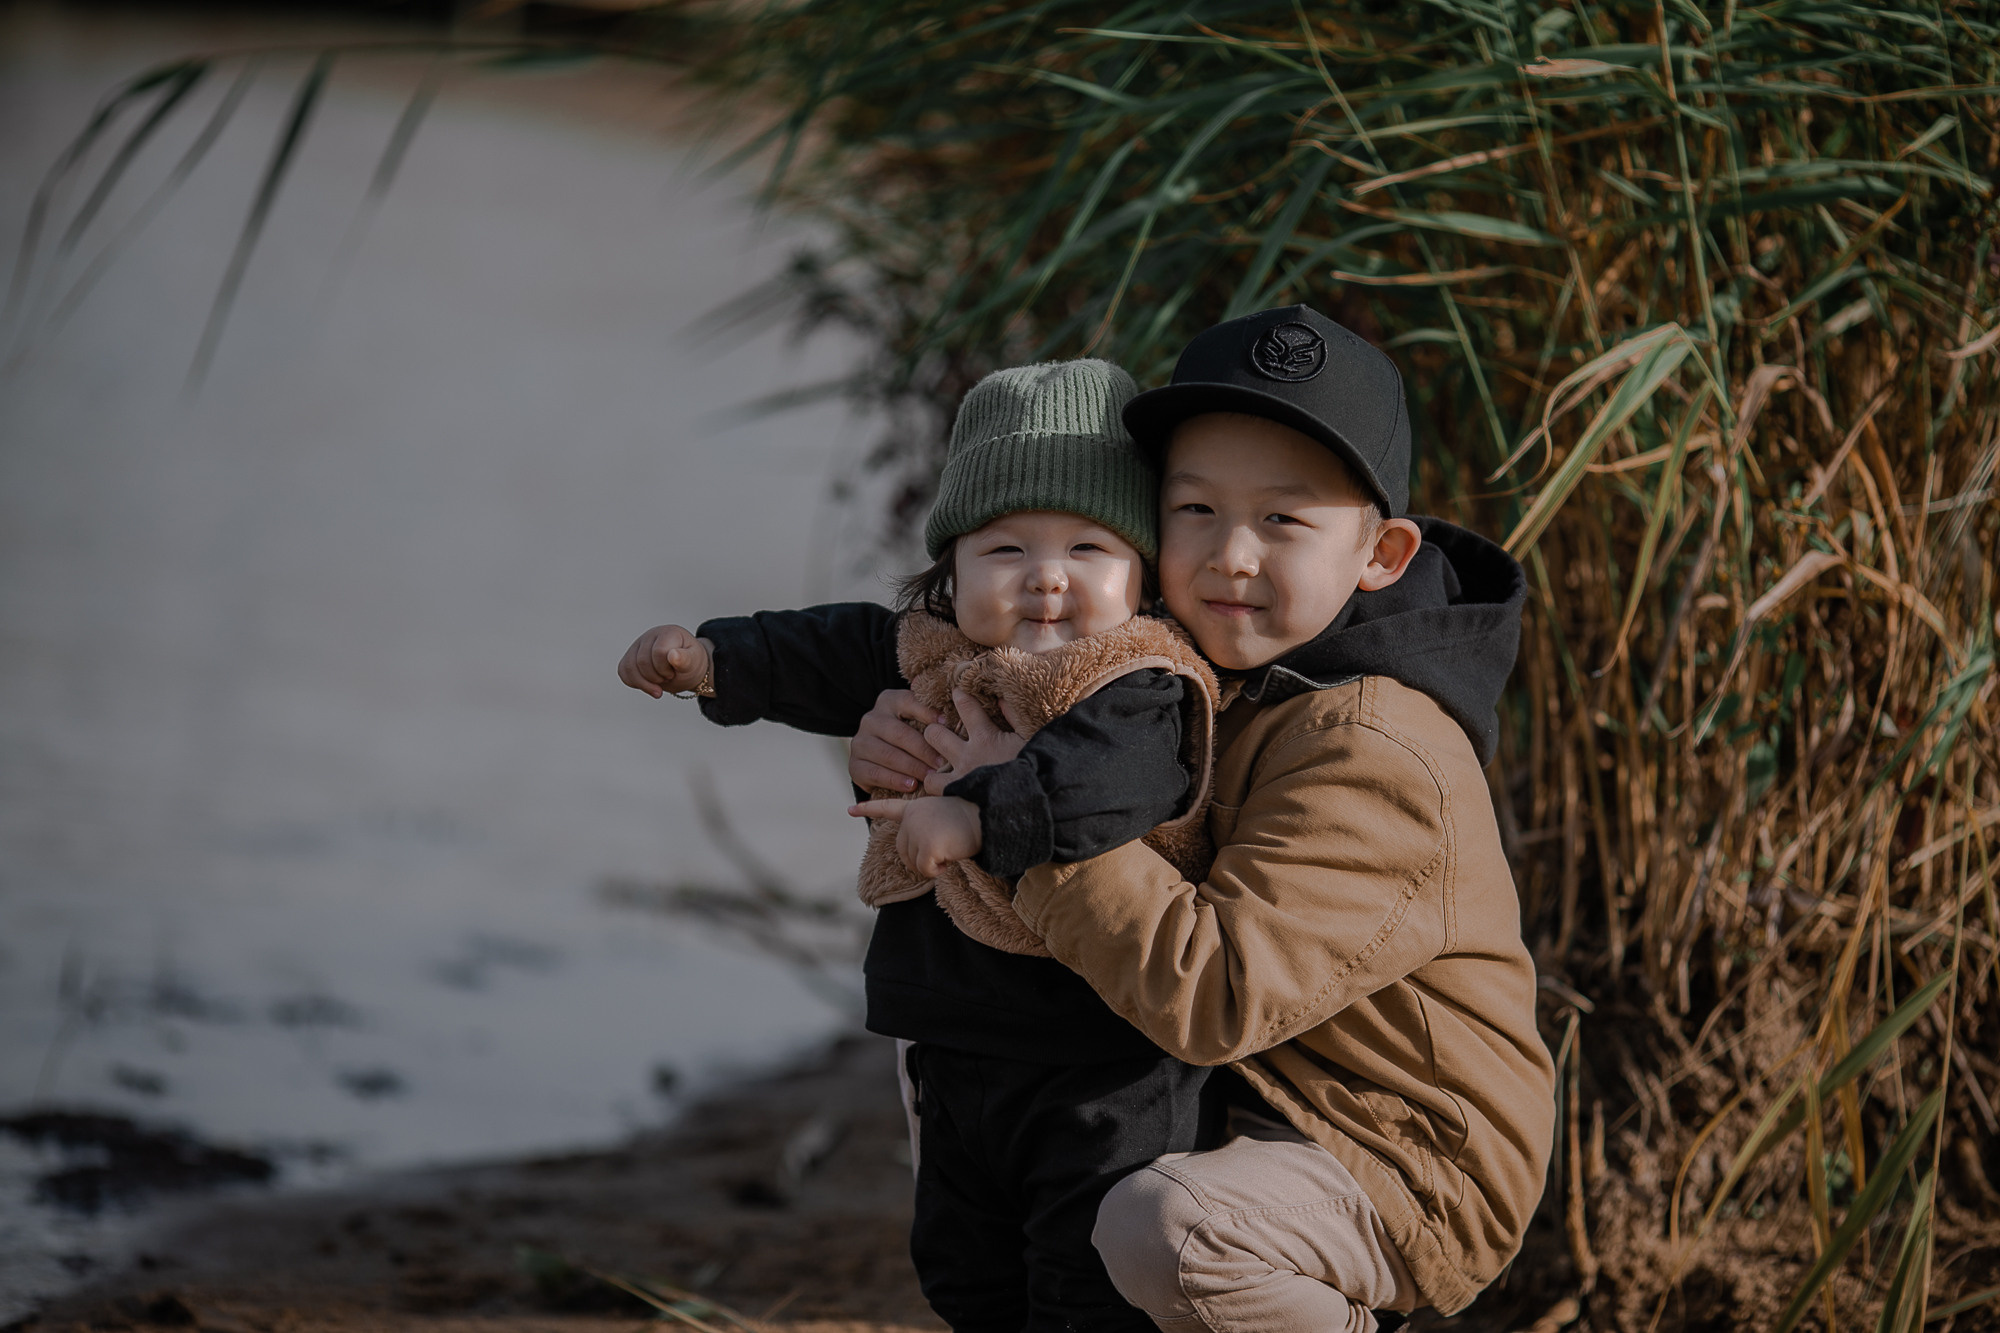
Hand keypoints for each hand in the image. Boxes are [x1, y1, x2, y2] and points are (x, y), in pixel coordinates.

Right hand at [617, 624, 713, 697]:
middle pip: (641, 662)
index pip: (658, 652)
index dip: (665, 669)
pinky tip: (649, 684)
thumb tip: (673, 655)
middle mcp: (651, 635)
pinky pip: (623, 671)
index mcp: (668, 633)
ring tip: (659, 682)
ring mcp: (638, 645)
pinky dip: (635, 683)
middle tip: (668, 676)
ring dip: (645, 682)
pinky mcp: (630, 656)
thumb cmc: (691, 663)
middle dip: (656, 677)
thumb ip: (685, 659)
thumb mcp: (694, 663)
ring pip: (629, 667)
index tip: (674, 672)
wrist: (686, 668)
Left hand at [848, 796, 981, 876]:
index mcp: (916, 808)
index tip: (850, 809)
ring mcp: (917, 831)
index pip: (888, 808)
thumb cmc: (974, 817)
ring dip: (932, 865)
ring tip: (950, 847)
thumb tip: (923, 856)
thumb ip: (926, 828)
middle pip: (903, 851)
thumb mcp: (944, 815)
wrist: (989, 815)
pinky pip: (926, 871)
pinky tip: (951, 857)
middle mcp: (912, 818)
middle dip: (922, 859)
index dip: (869, 809)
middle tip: (944, 849)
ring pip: (914, 863)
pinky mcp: (926, 846)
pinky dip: (938, 871)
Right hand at [849, 689, 943, 792]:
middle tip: (943, 763)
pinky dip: (895, 780)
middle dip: (923, 750)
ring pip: (887, 754)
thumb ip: (932, 718)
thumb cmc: (912, 740)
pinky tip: (911, 785)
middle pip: (899, 733)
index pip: (908, 702)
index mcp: (889, 701)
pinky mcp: (854, 765)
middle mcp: (871, 719)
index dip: (927, 713)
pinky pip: (875, 773)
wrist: (883, 763)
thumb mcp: (920, 723)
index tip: (946, 725)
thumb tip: (950, 722)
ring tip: (930, 777)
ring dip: (912, 767)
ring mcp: (860, 742)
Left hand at [922, 690, 1027, 795]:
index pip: (966, 708)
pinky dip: (934, 782)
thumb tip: (1002, 699)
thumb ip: (1015, 716)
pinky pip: (932, 784)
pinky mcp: (955, 793)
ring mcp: (959, 774)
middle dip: (934, 730)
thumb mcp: (1030, 738)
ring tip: (938, 759)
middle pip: (934, 733)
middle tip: (940, 733)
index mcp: (986, 737)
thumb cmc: (1035, 769)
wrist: (1030, 800)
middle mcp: (967, 754)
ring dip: (931, 757)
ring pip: (928, 758)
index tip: (957, 693)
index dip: (959, 697)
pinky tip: (941, 780)